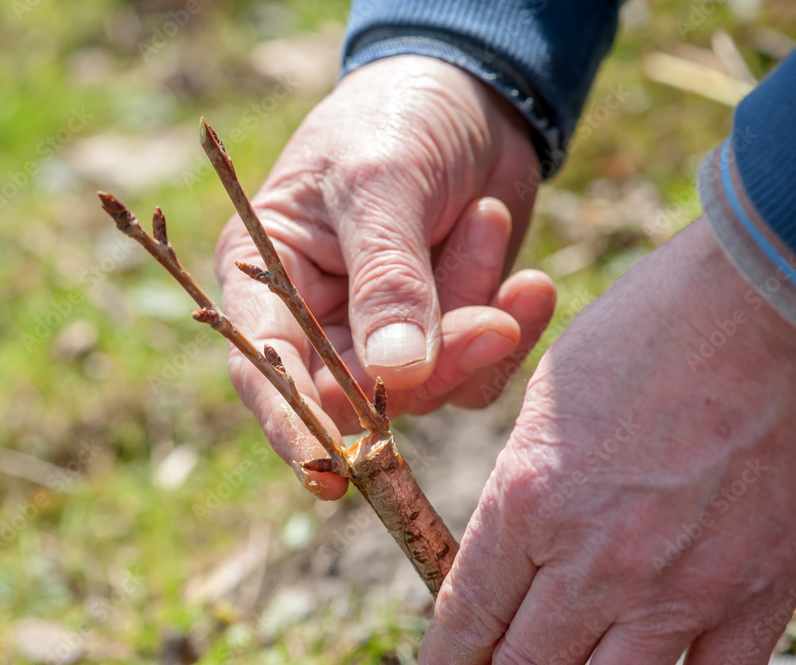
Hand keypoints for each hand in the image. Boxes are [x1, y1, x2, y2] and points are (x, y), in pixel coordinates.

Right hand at [215, 56, 555, 498]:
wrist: (474, 95)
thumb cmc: (398, 118)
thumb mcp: (382, 182)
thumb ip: (388, 278)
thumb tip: (394, 377)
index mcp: (269, 276)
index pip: (265, 367)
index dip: (290, 425)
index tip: (327, 476)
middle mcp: (319, 318)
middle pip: (358, 394)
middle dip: (433, 366)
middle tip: (493, 322)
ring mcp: (385, 334)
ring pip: (427, 388)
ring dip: (476, 325)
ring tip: (486, 222)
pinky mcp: (445, 336)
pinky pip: (478, 372)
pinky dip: (510, 329)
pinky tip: (529, 278)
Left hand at [421, 216, 795, 663]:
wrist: (756, 303)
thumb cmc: (642, 336)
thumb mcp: (546, 409)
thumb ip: (525, 497)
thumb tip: (514, 563)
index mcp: (529, 500)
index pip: (469, 615)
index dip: (446, 655)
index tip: (441, 664)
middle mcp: (597, 558)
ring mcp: (681, 585)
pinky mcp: (757, 591)